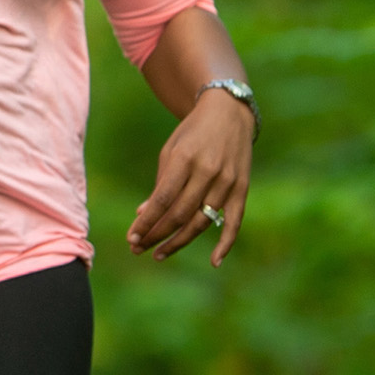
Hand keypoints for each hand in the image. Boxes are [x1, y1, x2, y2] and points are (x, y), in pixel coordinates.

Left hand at [127, 87, 253, 263]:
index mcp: (185, 158)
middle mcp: (208, 171)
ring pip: (202, 221)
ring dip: (179, 242)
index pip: (163, 199)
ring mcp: (228, 181)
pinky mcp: (242, 189)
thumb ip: (160, 184)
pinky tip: (213, 261)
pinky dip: (225, 243)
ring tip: (158, 254)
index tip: (132, 238)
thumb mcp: (171, 151)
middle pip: (180, 214)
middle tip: (138, 249)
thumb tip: (142, 214)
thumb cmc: (192, 134)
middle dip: (156, 235)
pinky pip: (234, 222)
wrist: (229, 113)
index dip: (147, 222)